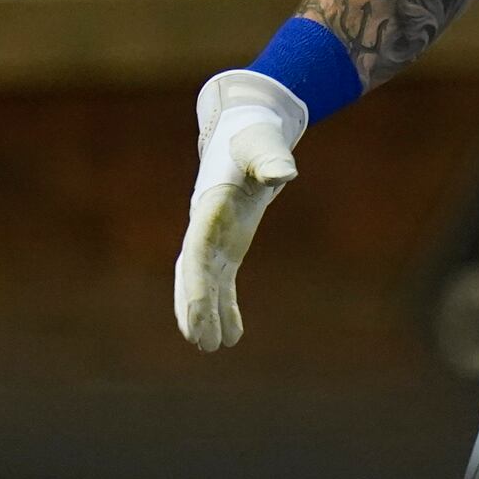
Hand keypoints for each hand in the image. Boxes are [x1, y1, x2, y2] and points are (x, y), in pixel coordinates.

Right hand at [175, 69, 306, 350]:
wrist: (245, 131)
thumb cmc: (254, 137)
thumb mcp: (263, 145)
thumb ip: (271, 159)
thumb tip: (284, 174)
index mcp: (209, 206)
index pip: (196, 252)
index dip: (195, 284)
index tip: (196, 312)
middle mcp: (205, 226)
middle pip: (194, 274)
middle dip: (194, 307)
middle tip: (200, 342)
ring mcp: (214, 238)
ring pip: (203, 283)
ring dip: (205, 314)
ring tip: (210, 347)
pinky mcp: (227, 244)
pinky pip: (222, 281)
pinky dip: (225, 307)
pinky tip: (233, 335)